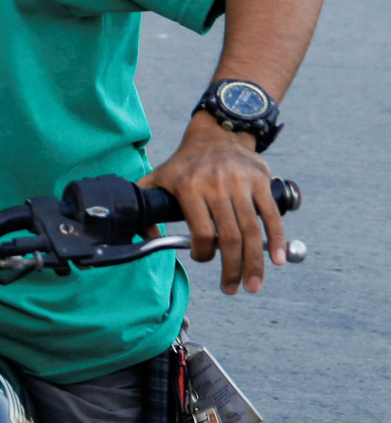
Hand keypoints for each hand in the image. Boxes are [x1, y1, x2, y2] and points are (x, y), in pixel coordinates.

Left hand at [140, 114, 290, 294]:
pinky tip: (276, 259)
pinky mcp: (261, 181)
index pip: (200, 231)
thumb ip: (145, 206)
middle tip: (231, 289)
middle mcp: (216, 185)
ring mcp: (241, 183)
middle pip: (228, 237)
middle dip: (231, 268)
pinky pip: (271, 215)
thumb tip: (148, 240)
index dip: (202, 253)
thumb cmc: (184, 163)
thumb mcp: (157, 178)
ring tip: (253, 285)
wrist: (216, 133)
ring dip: (254, 262)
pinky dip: (276, 239)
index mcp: (189, 187)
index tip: (201, 259)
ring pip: (251, 230)